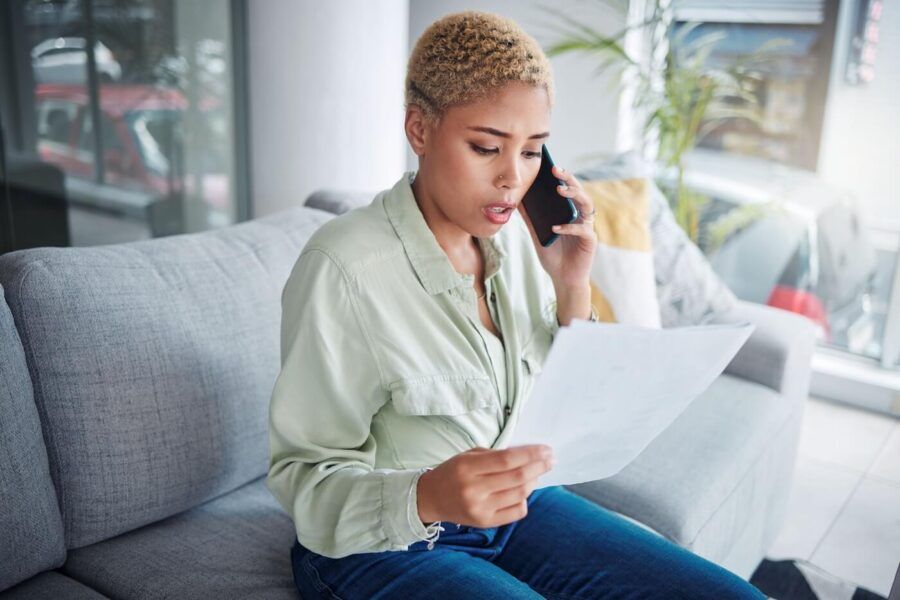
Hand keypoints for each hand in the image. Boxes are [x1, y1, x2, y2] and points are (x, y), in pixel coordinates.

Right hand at [416, 444, 554, 527]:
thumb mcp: (468, 456)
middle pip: (517, 477)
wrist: (430, 498)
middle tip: (551, 459)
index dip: (530, 454)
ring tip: (538, 473)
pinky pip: (516, 512)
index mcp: (467, 467)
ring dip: (534, 481)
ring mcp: (480, 508)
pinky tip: (524, 491)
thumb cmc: (452, 472)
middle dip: (539, 466)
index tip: (546, 449)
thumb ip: (496, 455)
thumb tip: (528, 455)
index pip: (507, 459)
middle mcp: (473, 489)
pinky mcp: (484, 522)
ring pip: (519, 494)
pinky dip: (525, 499)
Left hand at [517, 165, 596, 289]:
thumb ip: (530, 218)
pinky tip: (556, 227)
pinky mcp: (590, 241)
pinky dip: (569, 227)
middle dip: (569, 179)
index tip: (550, 167)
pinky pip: (582, 230)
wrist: (563, 279)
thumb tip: (517, 200)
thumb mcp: (537, 234)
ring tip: (560, 190)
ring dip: (574, 196)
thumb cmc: (553, 255)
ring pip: (586, 205)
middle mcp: (581, 216)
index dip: (562, 177)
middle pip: (580, 192)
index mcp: (570, 212)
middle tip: (556, 171)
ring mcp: (587, 227)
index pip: (569, 190)